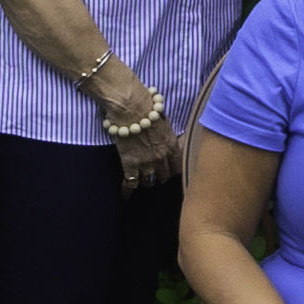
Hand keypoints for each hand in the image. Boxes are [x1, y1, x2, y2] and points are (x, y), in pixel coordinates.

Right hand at [91, 58, 183, 190]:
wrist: (131, 107)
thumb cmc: (147, 108)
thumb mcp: (165, 121)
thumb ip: (168, 135)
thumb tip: (172, 138)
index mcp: (172, 146)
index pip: (178, 168)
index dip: (174, 171)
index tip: (170, 173)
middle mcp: (161, 157)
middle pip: (164, 176)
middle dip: (160, 176)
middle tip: (156, 176)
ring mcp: (146, 162)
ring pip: (149, 182)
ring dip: (146, 181)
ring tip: (142, 180)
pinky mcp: (130, 164)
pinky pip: (130, 183)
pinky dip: (127, 190)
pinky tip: (126, 196)